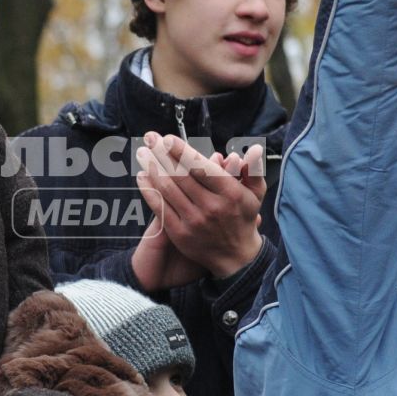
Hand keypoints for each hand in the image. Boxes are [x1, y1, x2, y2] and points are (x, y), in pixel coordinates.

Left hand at [132, 132, 264, 283]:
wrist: (236, 258)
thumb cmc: (243, 219)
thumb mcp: (255, 194)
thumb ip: (253, 170)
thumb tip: (255, 148)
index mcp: (230, 193)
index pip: (201, 167)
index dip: (182, 151)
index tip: (168, 138)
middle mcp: (211, 207)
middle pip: (180, 175)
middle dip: (162, 153)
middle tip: (149, 137)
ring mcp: (194, 221)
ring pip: (168, 189)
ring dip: (152, 168)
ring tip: (142, 153)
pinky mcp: (180, 234)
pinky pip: (160, 208)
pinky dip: (149, 191)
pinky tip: (141, 177)